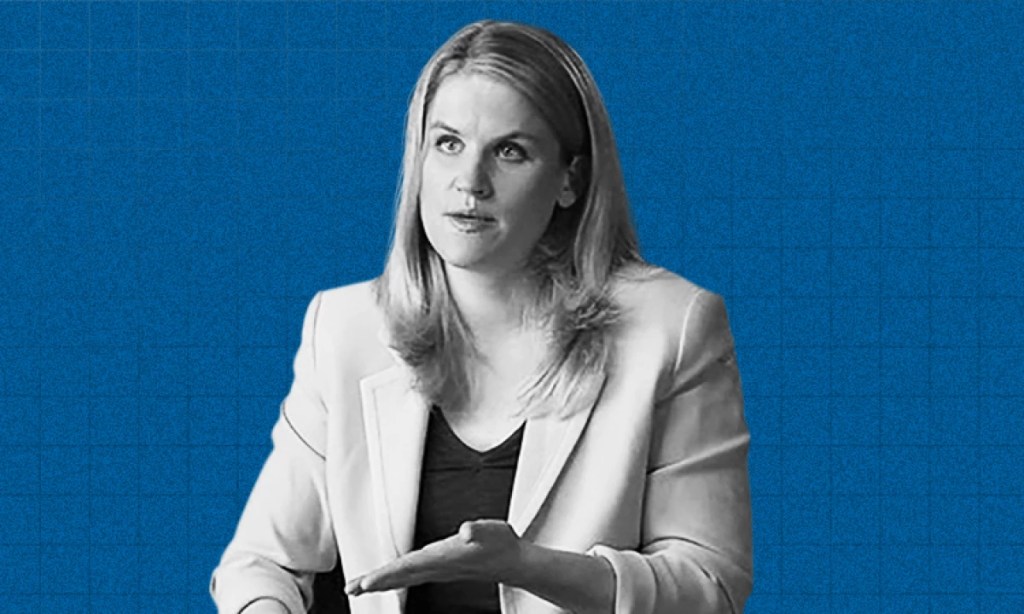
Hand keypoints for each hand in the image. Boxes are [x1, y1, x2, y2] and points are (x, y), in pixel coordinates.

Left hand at [345, 519, 523, 595]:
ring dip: (380, 582)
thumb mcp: (493, 530)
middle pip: (400, 577)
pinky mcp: (439, 569)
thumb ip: (480, 530)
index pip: (409, 567)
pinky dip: (394, 578)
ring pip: (403, 578)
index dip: (386, 575)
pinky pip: (410, 576)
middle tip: (352, 588)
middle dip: (375, 583)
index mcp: (444, 558)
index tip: (367, 582)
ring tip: (358, 587)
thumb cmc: (502, 544)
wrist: (512, 562)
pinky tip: (386, 580)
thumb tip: (467, 530)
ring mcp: (437, 570)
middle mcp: (437, 567)